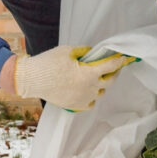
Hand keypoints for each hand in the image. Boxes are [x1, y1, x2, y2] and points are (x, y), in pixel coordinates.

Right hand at [0, 46, 137, 111]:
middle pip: (110, 80)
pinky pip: (91, 102)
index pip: (111, 66)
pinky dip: (92, 95)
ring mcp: (84, 99)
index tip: (125, 57)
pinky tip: (87, 89)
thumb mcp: (68, 51)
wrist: (31, 80)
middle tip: (112, 66)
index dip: (120, 60)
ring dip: (101, 84)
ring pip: (101, 91)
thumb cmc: (48, 63)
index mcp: (89, 73)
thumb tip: (96, 53)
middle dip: (113, 72)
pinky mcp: (76, 106)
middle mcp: (90, 88)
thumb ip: (85, 52)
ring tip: (94, 77)